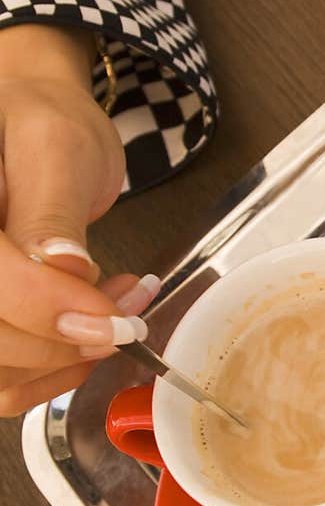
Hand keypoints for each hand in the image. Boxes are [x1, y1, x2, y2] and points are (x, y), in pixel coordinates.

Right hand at [0, 24, 152, 415]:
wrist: (35, 124)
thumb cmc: (41, 123)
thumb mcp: (54, 148)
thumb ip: (53, 212)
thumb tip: (63, 269)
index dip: (48, 308)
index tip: (116, 318)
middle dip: (67, 339)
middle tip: (130, 311)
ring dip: (65, 363)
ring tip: (118, 317)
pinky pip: (3, 382)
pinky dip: (54, 373)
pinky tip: (90, 337)